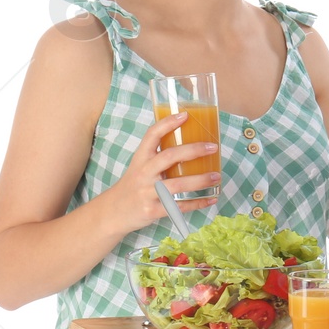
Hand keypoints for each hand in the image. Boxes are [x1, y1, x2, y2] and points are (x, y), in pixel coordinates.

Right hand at [104, 111, 219, 230]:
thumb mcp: (140, 168)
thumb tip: (192, 148)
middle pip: (169, 156)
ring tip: (217, 176)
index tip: (185, 115)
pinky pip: (179, 206)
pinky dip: (198, 203)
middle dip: (193, 150)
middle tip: (213, 147)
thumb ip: (159, 159)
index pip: (152, 135)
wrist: (111, 213)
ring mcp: (147, 192)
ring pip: (178, 184)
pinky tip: (212, 199)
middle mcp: (144, 173)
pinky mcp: (152, 210)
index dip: (168, 124)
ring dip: (200, 180)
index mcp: (141, 159)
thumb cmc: (133, 186)